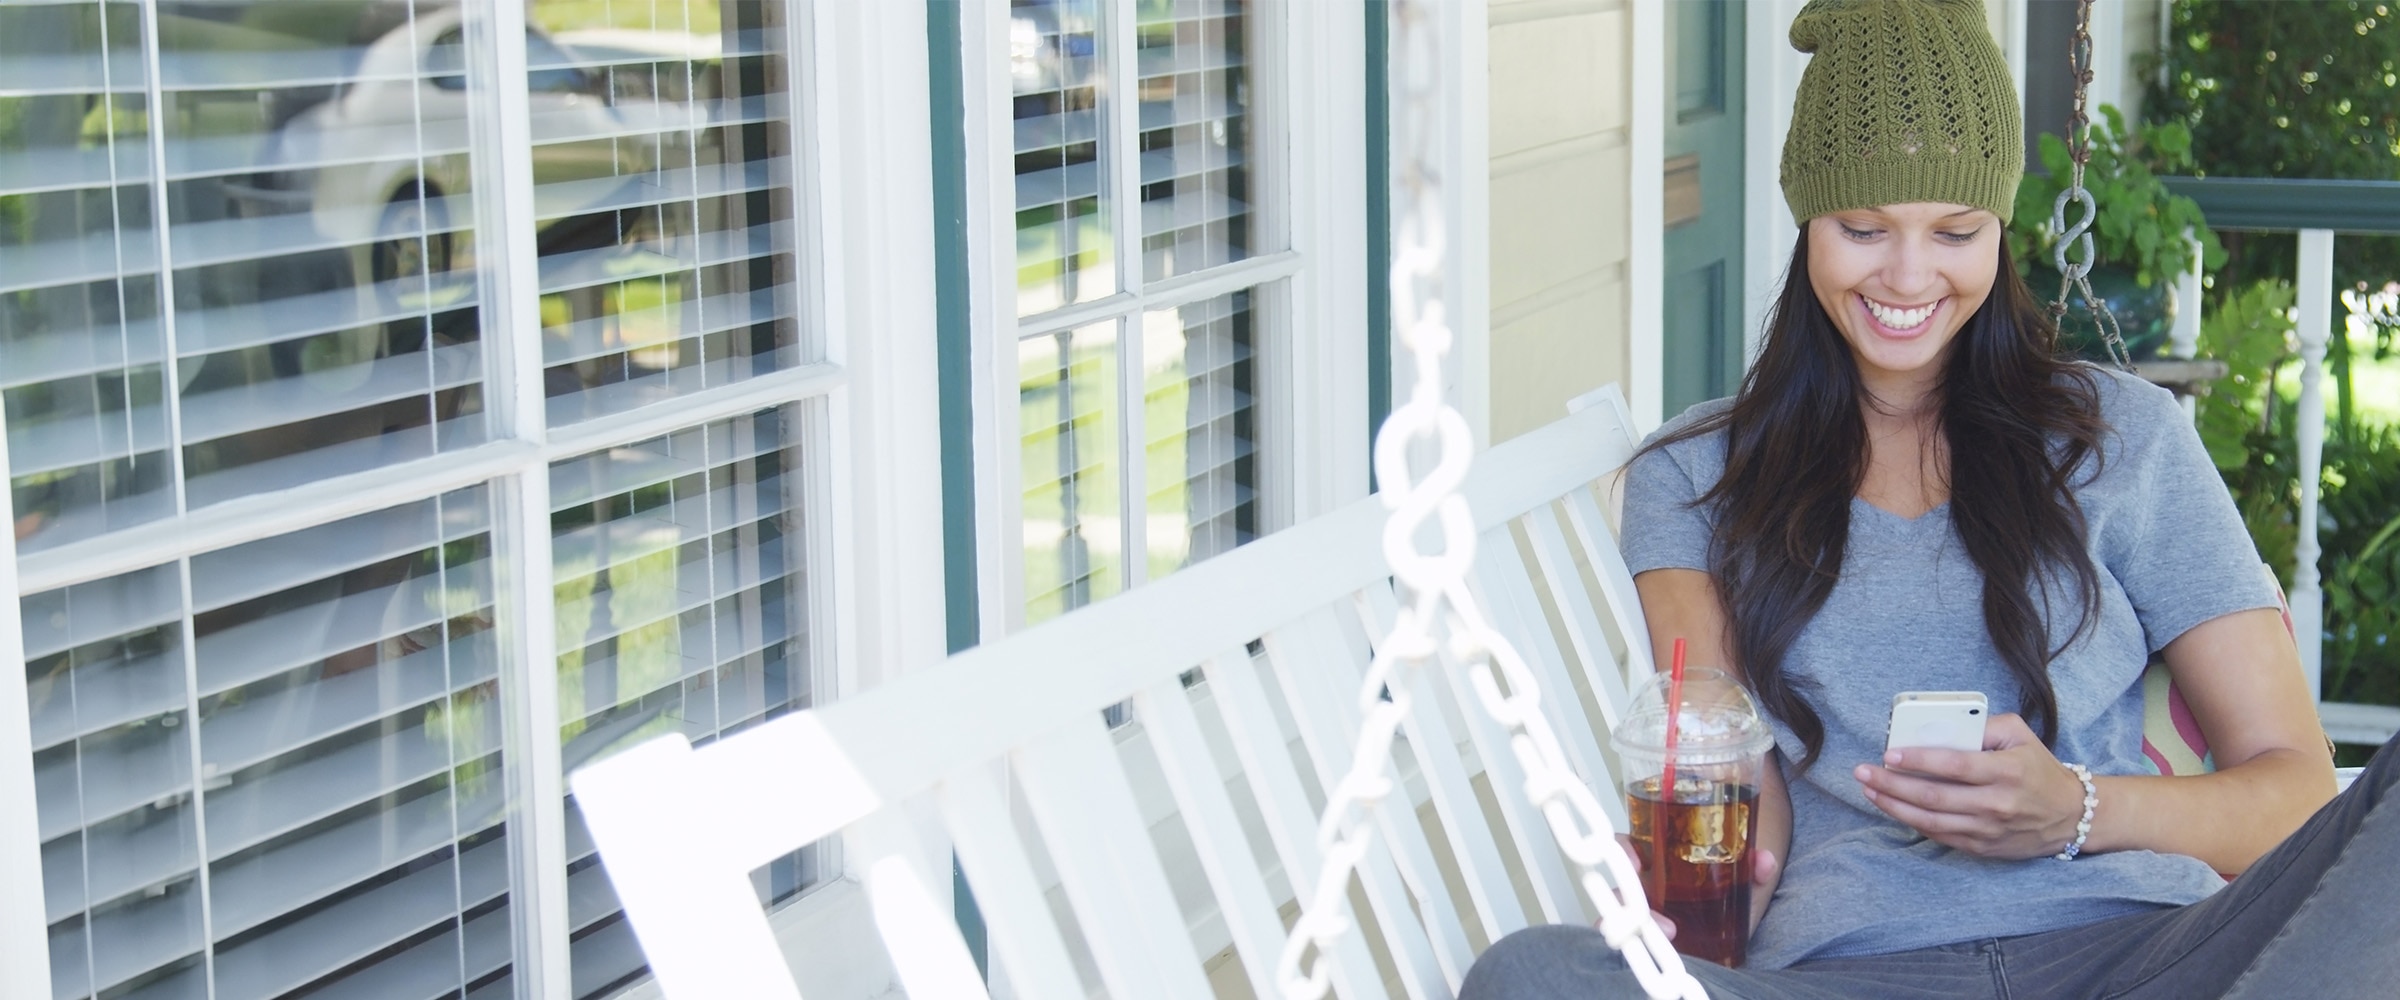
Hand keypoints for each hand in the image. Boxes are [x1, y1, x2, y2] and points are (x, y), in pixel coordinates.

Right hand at [1610, 836, 1781, 937]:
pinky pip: (1627, 940)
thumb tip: (1763, 861)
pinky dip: (1629, 945)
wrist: (1726, 919)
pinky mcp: (1646, 937)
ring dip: (1629, 925)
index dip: (1623, 850)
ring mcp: (1641, 912)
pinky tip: (1649, 950)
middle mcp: (1641, 885)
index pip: (1625, 846)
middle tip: (1650, 913)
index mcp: (1654, 859)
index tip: (1636, 861)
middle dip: (1624, 898)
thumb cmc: (1719, 888)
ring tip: (1668, 933)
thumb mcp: (1736, 876)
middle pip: (1615, 885)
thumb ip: (1752, 867)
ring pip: (1616, 915)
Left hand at [1854, 712, 2085, 859]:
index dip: (1918, 760)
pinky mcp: (1982, 848)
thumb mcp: (2021, 736)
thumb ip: (1985, 726)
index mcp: (2006, 772)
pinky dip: (1912, 822)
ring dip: (1893, 806)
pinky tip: (1892, 808)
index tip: (1889, 754)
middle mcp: (1996, 804)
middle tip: (1863, 772)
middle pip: (1933, 796)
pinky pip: (1940, 836)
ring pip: (1930, 820)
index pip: (1954, 765)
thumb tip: (1945, 725)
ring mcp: (1988, 830)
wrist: (2071, 816)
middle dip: (1891, 784)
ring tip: (1868, 790)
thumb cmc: (2040, 769)